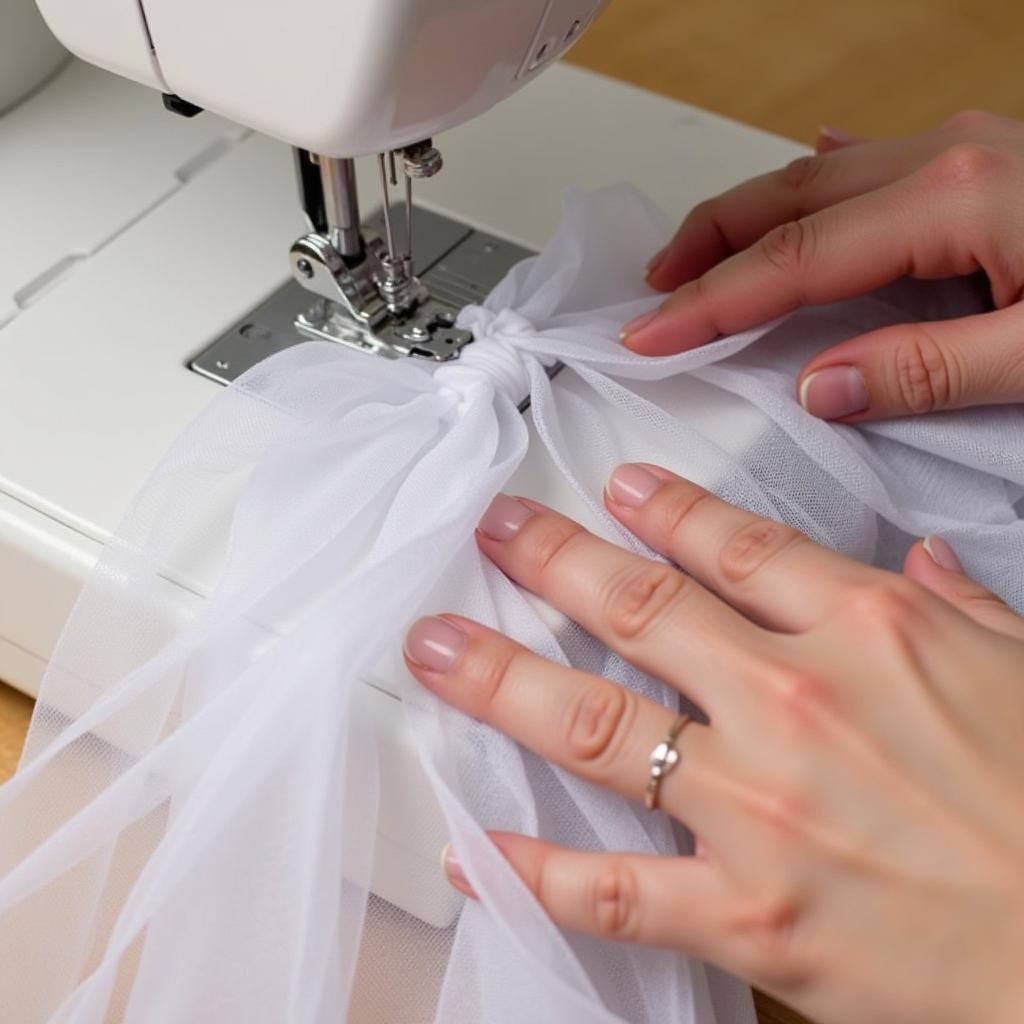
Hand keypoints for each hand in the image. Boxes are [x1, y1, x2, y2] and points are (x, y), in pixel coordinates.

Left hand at [404, 464, 1023, 1023]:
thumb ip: (959, 606)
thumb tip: (919, 558)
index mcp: (870, 631)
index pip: (736, 546)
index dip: (664, 509)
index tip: (615, 489)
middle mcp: (795, 704)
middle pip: (639, 610)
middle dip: (552, 561)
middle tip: (496, 531)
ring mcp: (758, 810)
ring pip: (596, 726)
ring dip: (503, 680)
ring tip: (438, 650)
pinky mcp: (748, 916)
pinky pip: (613, 890)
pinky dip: (533, 870)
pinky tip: (475, 848)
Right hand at [621, 111, 1023, 421]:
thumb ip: (929, 371)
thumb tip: (820, 389)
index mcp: (953, 198)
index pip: (792, 259)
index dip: (709, 302)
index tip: (650, 335)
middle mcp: (948, 158)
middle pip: (786, 198)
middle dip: (705, 244)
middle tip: (651, 290)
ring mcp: (967, 149)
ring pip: (819, 176)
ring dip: (748, 217)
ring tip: (699, 257)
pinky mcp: (988, 160)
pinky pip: (874, 163)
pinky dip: (820, 183)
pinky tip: (808, 171)